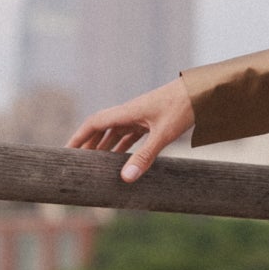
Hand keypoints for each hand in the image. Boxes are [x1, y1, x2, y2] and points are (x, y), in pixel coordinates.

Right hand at [67, 77, 194, 181]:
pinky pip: (130, 135)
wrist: (202, 91)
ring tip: (93, 166)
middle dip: (88, 145)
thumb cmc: (183, 107)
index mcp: (127, 112)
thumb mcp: (163, 134)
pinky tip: (121, 160)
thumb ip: (144, 157)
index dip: (79, 136)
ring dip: (104, 148)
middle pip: (102, 129)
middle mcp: (130, 113)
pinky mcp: (151, 121)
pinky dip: (122, 148)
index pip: (95, 123)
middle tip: (75, 162)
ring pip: (115, 133)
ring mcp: (140, 116)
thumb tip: (125, 178)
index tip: (66, 150)